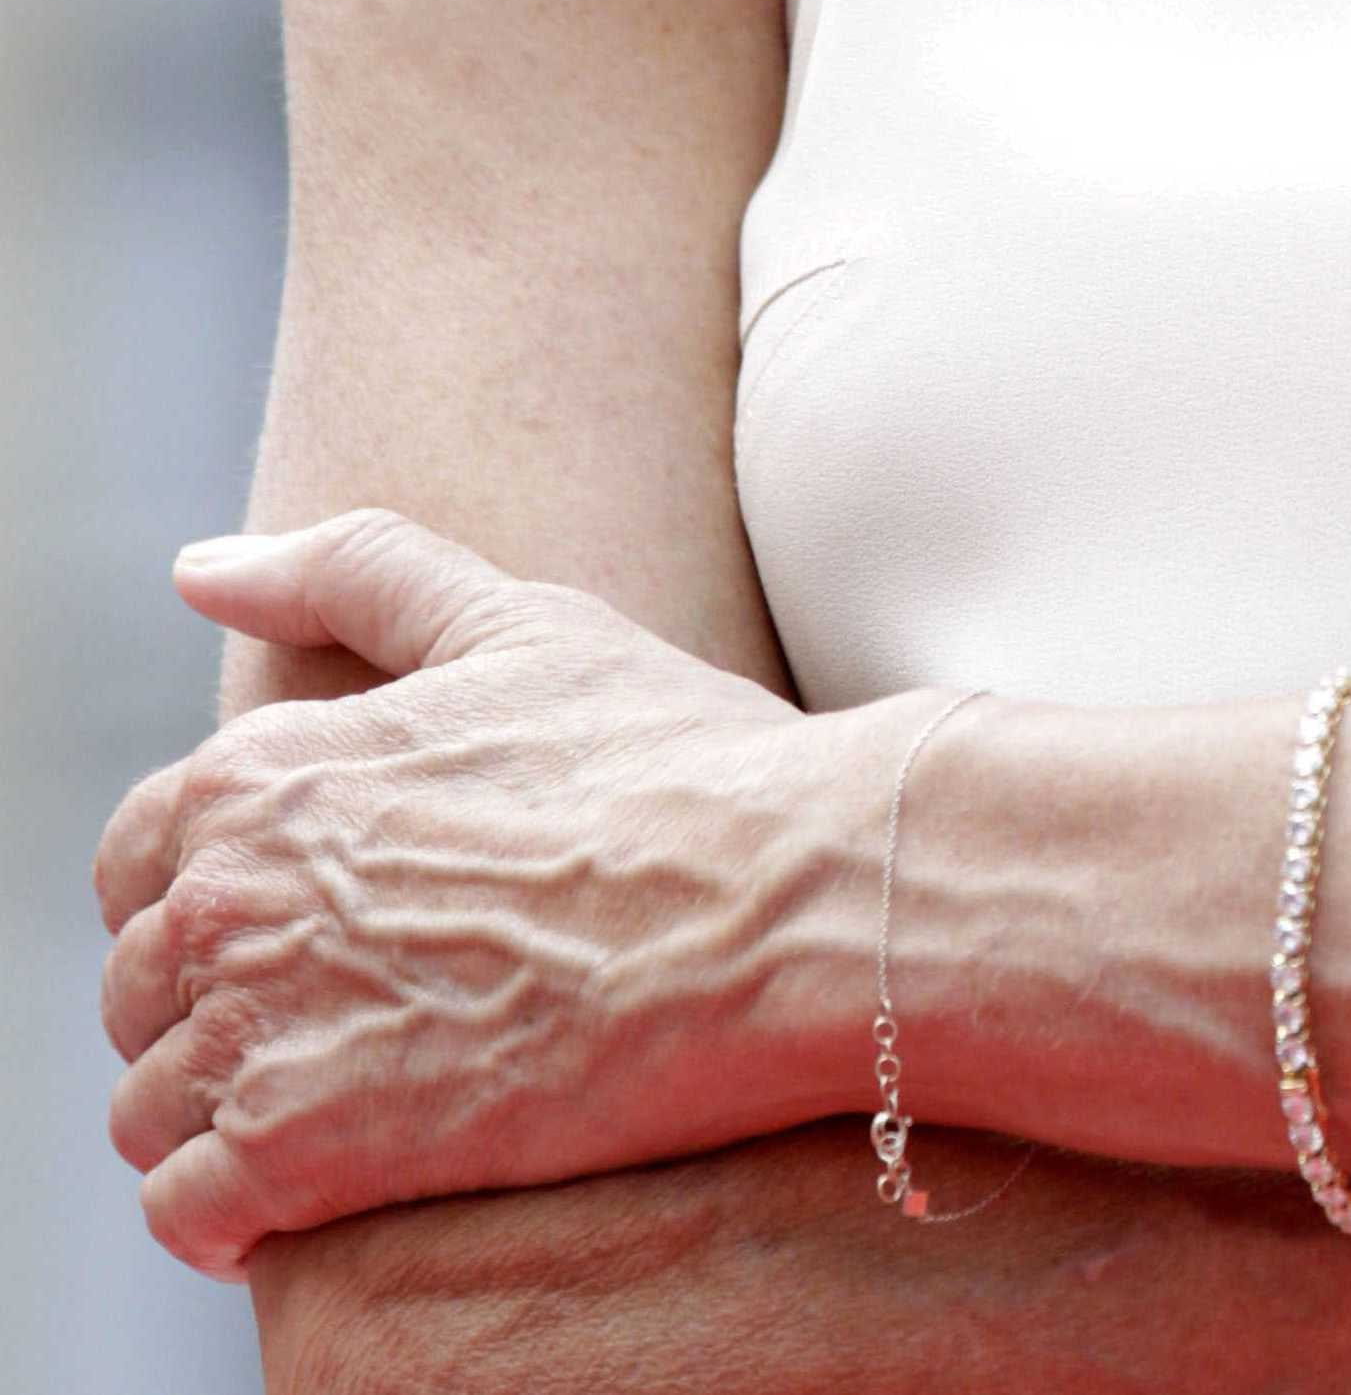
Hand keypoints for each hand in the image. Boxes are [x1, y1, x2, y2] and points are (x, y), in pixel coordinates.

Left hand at [95, 510, 892, 1277]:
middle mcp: (225, 895)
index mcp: (259, 770)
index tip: (310, 924)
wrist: (780, 904)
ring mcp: (257, 1029)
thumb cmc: (669, 758)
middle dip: (222, 1010)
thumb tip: (204, 565)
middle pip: (139, 990)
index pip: (138, 859)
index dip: (216, 895)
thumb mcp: (515, 624)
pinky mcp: (303, 1156)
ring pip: (150, 1111)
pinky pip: (188, 1214)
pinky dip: (231, 1215)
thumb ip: (350, 573)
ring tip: (353, 1108)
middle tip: (356, 1019)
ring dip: (226, 1120)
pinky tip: (331, 1189)